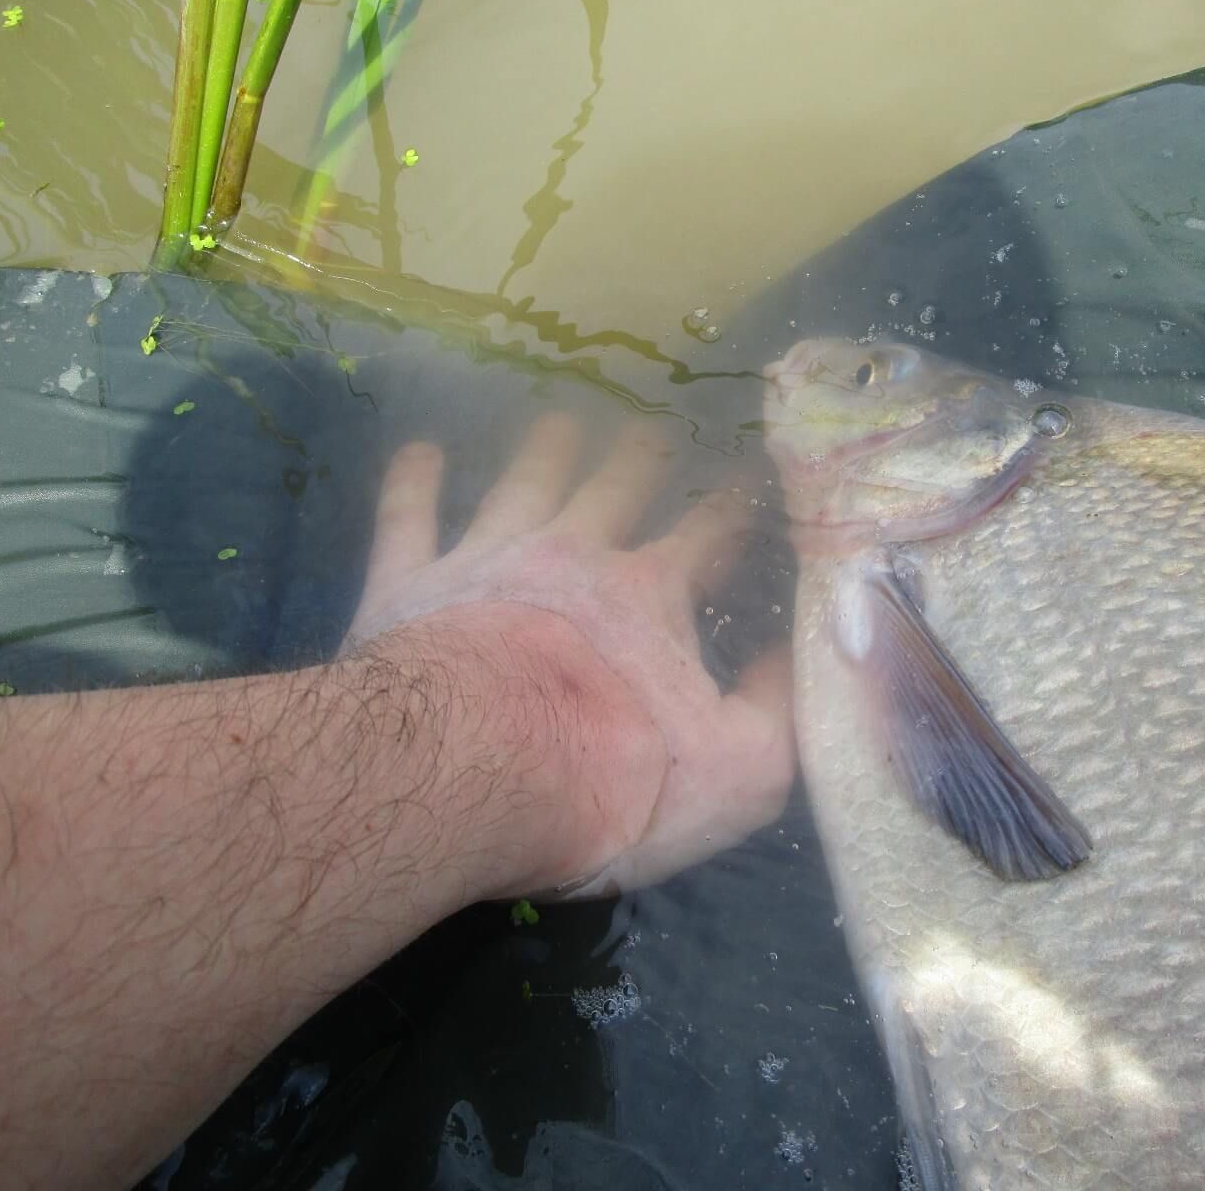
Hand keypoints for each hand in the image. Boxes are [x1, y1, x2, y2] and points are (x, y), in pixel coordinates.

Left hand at [342, 414, 795, 898]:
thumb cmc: (611, 782)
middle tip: (650, 427)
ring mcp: (484, 561)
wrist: (467, 774)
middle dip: (638, 456)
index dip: (730, 507)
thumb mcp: (741, 769)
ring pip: (521, 485)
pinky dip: (414, 480)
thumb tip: (798, 651)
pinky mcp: (406, 585)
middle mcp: (571, 556)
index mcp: (650, 596)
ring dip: (543, 451)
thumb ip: (777, 704)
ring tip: (558, 421)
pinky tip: (419, 451)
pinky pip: (409, 518)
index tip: (748, 476)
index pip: (705, 533)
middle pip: (612, 487)